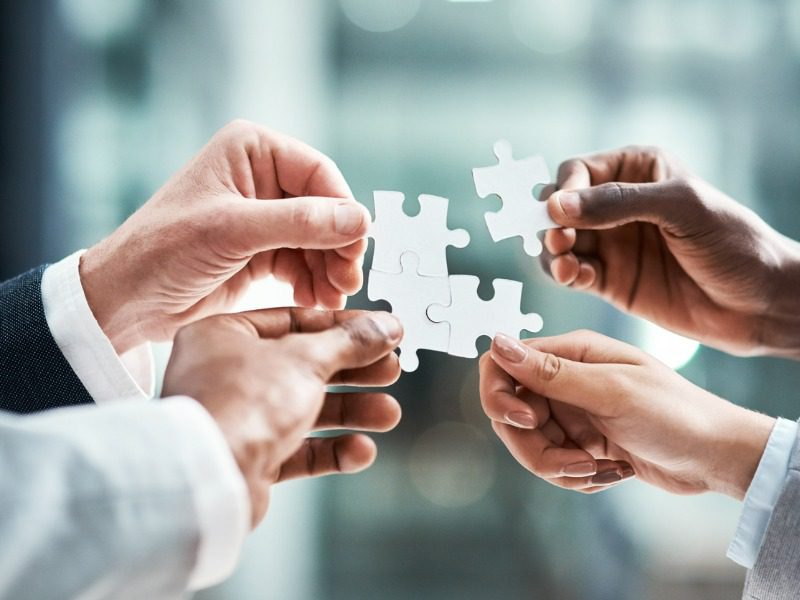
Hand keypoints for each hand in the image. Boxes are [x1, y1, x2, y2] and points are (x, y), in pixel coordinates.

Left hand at [80, 120, 370, 353]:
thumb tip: (359, 219)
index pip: (319, 174)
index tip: (356, 247)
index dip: (342, 211)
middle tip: (347, 282)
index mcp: (252, 151)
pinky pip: (302, 262)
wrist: (127, 298)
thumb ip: (300, 222)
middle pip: (324, 210)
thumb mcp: (234, 230)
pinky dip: (313, 282)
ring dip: (329, 270)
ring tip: (332, 300)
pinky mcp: (261, 250)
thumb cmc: (163, 249)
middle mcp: (261, 178)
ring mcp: (263, 216)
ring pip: (318, 240)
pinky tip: (316, 301)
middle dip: (338, 247)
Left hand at [162, 308, 402, 526]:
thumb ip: (350, 342)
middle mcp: (226, 375)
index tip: (380, 332)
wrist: (210, 480)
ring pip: (306, 409)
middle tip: (390, 371)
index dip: (344, 327)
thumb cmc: (238, 407)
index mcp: (224, 336)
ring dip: (351, 413)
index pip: (294, 321)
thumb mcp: (306, 359)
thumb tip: (384, 327)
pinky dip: (331, 450)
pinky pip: (298, 450)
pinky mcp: (249, 458)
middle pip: (305, 366)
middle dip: (354, 373)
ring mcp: (238, 418)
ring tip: (387, 414)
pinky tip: (360, 450)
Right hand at [479, 330, 774, 497]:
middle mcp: (565, 380)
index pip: (503, 364)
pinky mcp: (581, 441)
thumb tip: (496, 342)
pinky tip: (612, 472)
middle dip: (534, 446)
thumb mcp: (612, 392)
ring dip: (558, 467)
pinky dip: (576, 476)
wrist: (718, 457)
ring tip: (599, 470)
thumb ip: (551, 372)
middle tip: (577, 463)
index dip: (499, 395)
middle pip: (510, 413)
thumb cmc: (675, 414)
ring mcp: (572, 412)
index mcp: (570, 353)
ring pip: (529, 444)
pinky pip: (553, 464)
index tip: (527, 421)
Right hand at [542, 146, 799, 356]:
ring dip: (552, 251)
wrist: (759, 303)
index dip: (564, 190)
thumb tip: (558, 205)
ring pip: (558, 242)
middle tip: (559, 240)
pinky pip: (572, 273)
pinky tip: (574, 277)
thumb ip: (618, 202)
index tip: (559, 212)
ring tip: (564, 263)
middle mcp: (618, 205)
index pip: (578, 171)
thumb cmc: (734, 243)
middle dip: (551, 222)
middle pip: (560, 207)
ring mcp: (611, 244)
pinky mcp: (609, 280)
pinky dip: (564, 274)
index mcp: (638, 171)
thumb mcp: (682, 208)